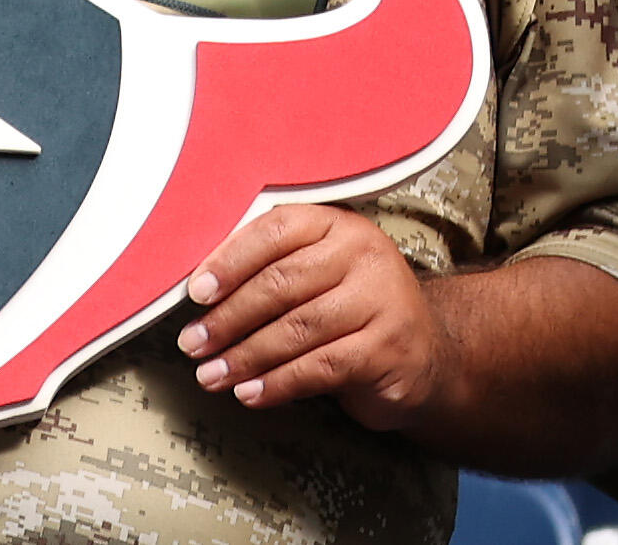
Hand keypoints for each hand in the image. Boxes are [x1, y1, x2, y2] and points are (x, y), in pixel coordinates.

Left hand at [177, 205, 444, 428]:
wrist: (424, 353)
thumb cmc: (351, 309)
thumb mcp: (320, 274)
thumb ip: (273, 268)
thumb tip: (200, 288)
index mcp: (338, 224)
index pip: (276, 230)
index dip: (230, 260)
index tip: (195, 293)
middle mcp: (364, 253)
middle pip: (282, 282)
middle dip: (229, 317)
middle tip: (192, 344)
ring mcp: (382, 299)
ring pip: (298, 328)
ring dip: (245, 357)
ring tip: (210, 376)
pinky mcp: (388, 346)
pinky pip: (321, 367)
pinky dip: (278, 383)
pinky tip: (249, 393)